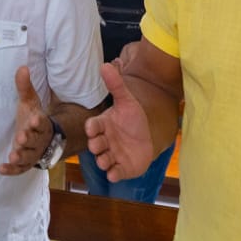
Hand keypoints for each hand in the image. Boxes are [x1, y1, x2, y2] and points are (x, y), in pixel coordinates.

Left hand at [0, 66, 51, 174]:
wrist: (43, 138)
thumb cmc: (32, 118)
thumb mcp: (29, 102)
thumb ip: (24, 87)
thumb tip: (22, 67)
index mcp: (42, 124)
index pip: (42, 124)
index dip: (38, 123)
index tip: (34, 120)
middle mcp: (39, 140)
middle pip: (36, 141)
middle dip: (28, 140)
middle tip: (20, 137)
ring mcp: (33, 153)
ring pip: (29, 157)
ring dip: (21, 156)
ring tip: (12, 155)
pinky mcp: (25, 163)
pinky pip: (20, 169)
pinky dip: (12, 170)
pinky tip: (1, 168)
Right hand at [84, 63, 157, 181]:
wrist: (148, 139)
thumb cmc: (133, 120)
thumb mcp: (127, 101)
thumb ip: (116, 85)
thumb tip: (105, 64)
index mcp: (103, 126)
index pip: (93, 126)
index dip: (92, 128)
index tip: (93, 127)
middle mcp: (105, 142)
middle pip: (95, 145)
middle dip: (95, 146)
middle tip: (99, 145)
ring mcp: (112, 156)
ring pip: (102, 161)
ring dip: (102, 161)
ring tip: (106, 161)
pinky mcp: (121, 169)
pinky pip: (114, 174)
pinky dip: (113, 175)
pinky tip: (115, 174)